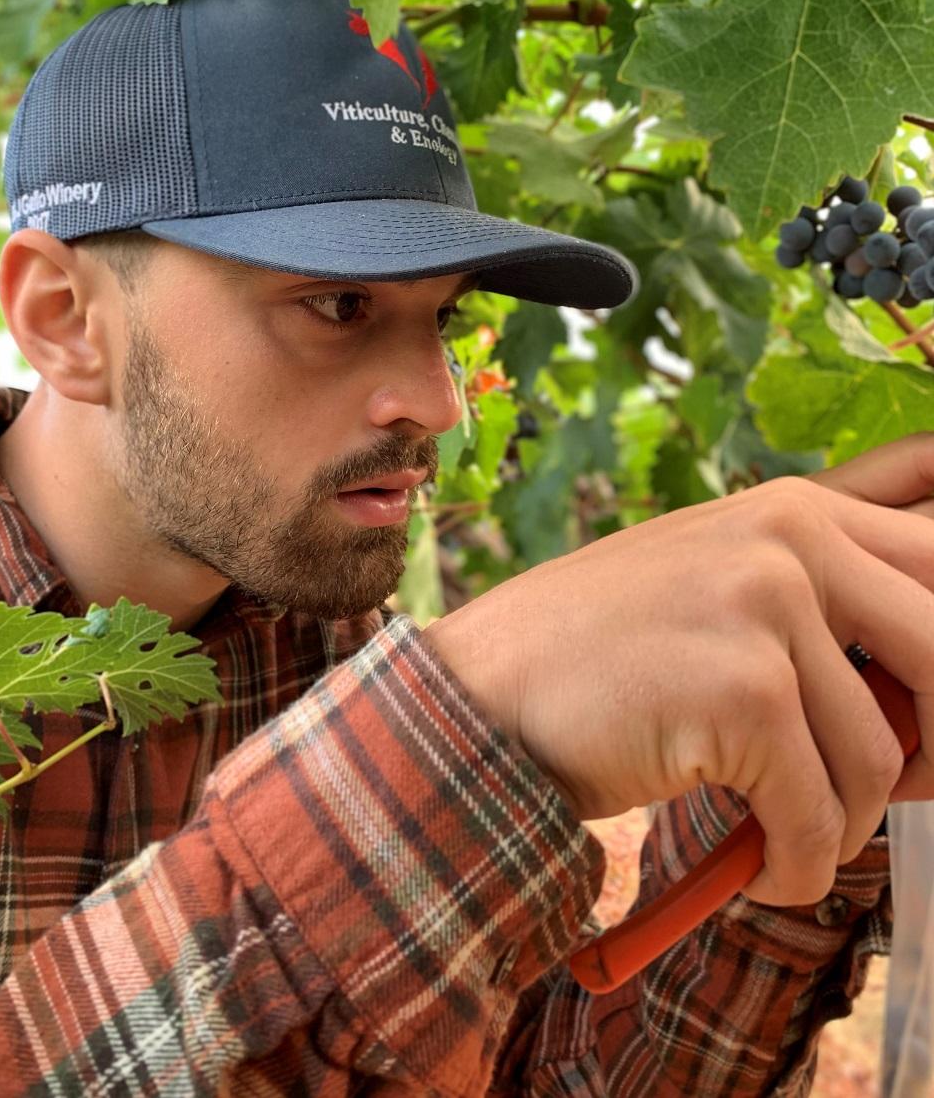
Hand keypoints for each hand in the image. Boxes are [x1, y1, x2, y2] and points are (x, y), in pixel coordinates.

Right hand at [422, 433, 933, 906]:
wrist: (484, 693)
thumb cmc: (599, 656)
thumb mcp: (717, 588)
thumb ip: (820, 598)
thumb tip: (926, 672)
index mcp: (793, 508)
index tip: (917, 722)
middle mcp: (789, 536)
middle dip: (929, 749)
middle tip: (882, 793)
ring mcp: (765, 605)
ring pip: (879, 756)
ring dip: (838, 827)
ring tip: (779, 833)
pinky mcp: (742, 688)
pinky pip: (821, 816)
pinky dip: (795, 865)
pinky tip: (756, 865)